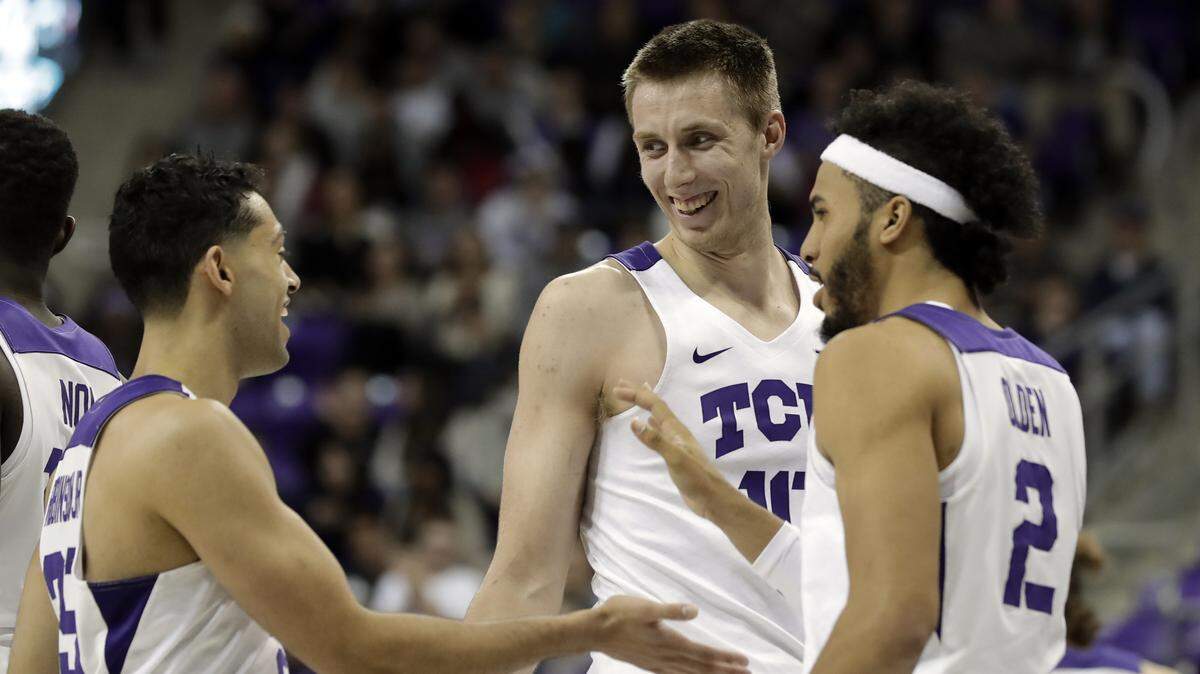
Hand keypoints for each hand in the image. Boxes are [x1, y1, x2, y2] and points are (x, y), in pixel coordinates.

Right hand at [591, 596, 749, 672]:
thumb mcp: (645, 606)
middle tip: (747, 673)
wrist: (595, 631)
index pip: (703, 654)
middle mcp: (667, 657)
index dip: (725, 658)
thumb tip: (694, 611)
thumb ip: (670, 610)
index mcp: (669, 642)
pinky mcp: (650, 665)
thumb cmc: (620, 614)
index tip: (744, 661)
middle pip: (702, 668)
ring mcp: (658, 664)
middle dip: (725, 671)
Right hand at [614, 382, 724, 519]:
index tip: (616, 390)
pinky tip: (649, 424)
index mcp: (676, 429)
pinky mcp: (675, 454)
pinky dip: (651, 424)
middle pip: (656, 407)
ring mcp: (676, 442)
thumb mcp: (674, 458)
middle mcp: (676, 432)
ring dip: (645, 406)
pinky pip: (659, 432)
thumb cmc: (696, 478)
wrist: (712, 498)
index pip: (654, 405)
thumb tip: (634, 421)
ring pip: (658, 418)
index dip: (636, 395)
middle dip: (638, 394)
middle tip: (620, 384)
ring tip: (637, 397)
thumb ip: (655, 440)